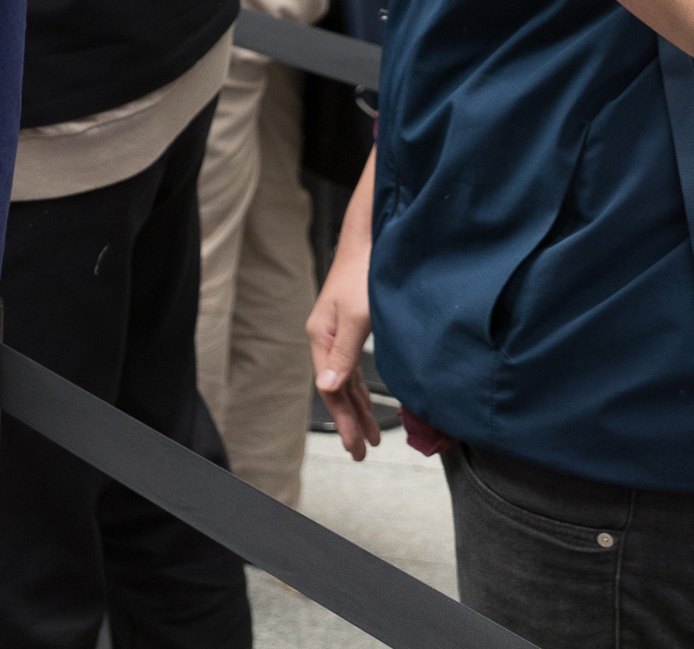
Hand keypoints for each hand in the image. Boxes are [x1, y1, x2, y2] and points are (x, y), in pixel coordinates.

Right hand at [307, 243, 380, 462]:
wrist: (371, 242)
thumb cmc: (363, 275)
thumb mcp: (357, 317)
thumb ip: (344, 353)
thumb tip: (329, 387)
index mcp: (322, 338)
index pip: (331, 389)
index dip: (345, 420)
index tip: (357, 447)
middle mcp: (326, 338)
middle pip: (337, 389)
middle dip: (350, 421)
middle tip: (362, 452)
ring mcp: (337, 333)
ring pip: (346, 380)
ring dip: (358, 408)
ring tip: (371, 436)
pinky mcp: (350, 328)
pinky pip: (352, 368)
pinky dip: (361, 389)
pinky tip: (366, 400)